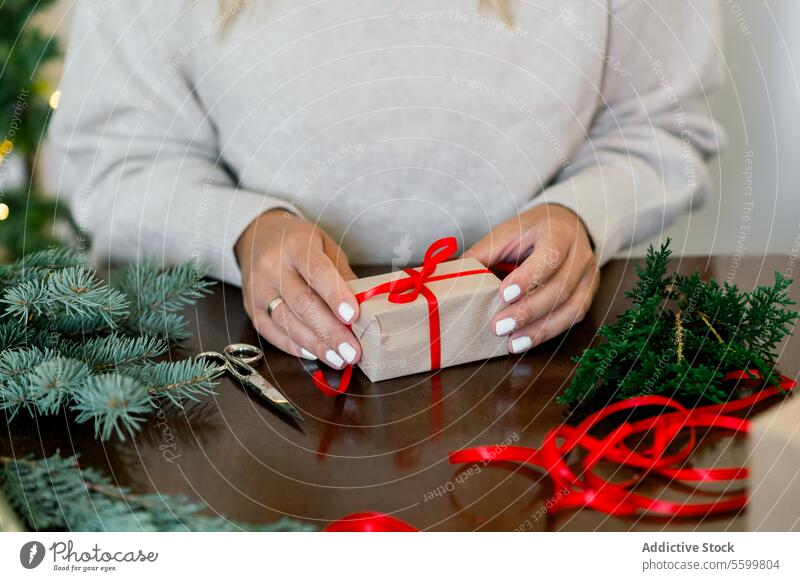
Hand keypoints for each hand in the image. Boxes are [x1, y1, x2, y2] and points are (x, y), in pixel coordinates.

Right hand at [235, 209, 360, 368]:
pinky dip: (294, 346)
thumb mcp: (325, 246)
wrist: (258, 238)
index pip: (317, 271)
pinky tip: (314, 353)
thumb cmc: (299, 243)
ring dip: (315, 345)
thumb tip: (364, 307)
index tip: (353, 316)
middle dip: (330, 331)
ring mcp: (258, 289)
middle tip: (352, 352)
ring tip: (339, 359)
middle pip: (302, 303)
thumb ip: (342, 274)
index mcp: (296, 246)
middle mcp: (272, 267)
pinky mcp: (250, 308)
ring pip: (286, 322)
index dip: (335, 295)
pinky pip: (271, 333)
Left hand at [465, 204, 599, 352]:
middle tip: (499, 327)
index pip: (550, 255)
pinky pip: (573, 317)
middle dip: (528, 310)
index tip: (504, 295)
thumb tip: (449, 274)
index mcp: (558, 231)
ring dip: (540, 328)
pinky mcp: (588, 293)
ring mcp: (588, 275)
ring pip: (570, 307)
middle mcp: (579, 254)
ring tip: (511, 342)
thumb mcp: (506, 233)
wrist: (565, 224)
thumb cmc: (529, 231)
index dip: (529, 277)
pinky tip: (526, 342)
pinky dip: (549, 332)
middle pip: (560, 286)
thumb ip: (482, 254)